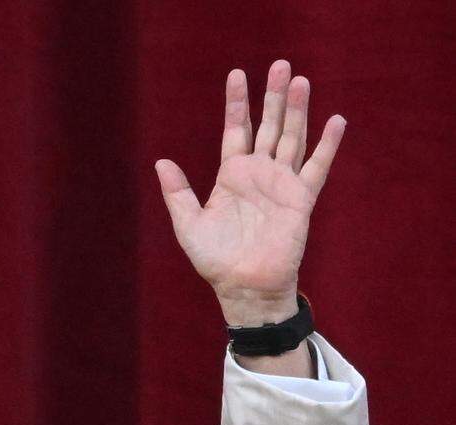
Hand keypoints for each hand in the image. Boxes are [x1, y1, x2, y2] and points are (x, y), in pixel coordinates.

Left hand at [155, 60, 345, 326]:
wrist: (243, 286)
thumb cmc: (215, 259)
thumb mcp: (188, 223)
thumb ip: (178, 192)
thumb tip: (161, 161)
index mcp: (231, 174)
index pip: (236, 129)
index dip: (237, 102)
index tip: (238, 74)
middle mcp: (258, 174)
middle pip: (268, 126)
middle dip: (272, 97)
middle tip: (280, 64)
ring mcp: (281, 184)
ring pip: (291, 138)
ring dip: (296, 111)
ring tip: (300, 81)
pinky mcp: (301, 199)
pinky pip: (316, 167)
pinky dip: (326, 145)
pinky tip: (335, 121)